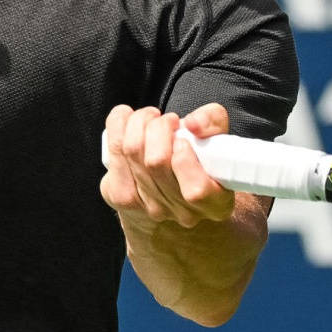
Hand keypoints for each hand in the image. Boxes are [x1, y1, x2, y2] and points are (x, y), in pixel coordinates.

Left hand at [101, 103, 235, 228]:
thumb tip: (192, 124)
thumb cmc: (199, 158)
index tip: (183, 140)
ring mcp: (149, 207)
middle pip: (156, 162)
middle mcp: (182, 212)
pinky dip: (119, 126)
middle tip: (168, 121)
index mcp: (215, 203)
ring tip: (151, 119)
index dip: (185, 159)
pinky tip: (129, 123)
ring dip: (140, 122)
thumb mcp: (218, 138)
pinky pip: (113, 150)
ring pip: (132, 151)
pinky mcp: (120, 196)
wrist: (173, 189)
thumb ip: (214, 123)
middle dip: (160, 126)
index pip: (196, 190)